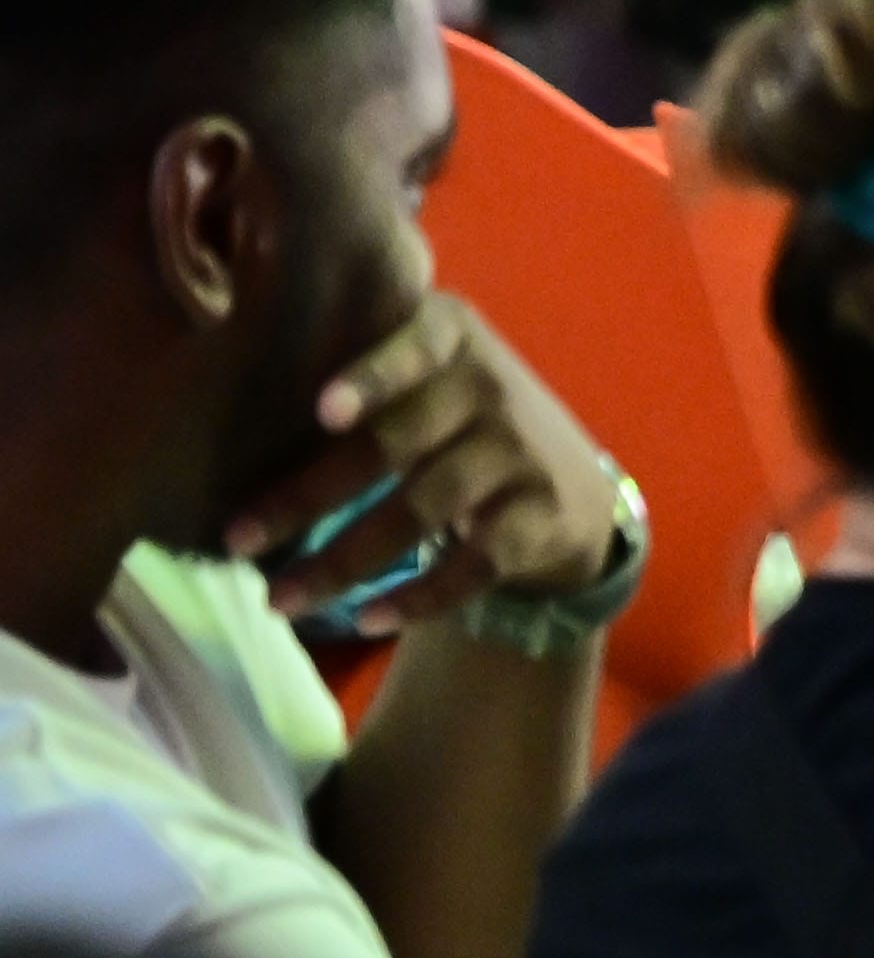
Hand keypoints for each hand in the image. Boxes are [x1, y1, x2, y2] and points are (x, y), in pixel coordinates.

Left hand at [226, 292, 626, 631]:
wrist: (569, 482)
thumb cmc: (456, 416)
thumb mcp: (428, 365)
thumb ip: (360, 356)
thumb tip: (220, 396)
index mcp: (451, 337)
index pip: (413, 347)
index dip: (372, 378)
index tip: (323, 412)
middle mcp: (490, 387)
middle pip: (393, 445)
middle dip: (308, 497)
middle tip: (236, 541)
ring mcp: (519, 453)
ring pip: (422, 509)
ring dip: (344, 561)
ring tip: (279, 600)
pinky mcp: (539, 516)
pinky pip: (476, 562)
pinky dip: (420, 596)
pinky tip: (369, 620)